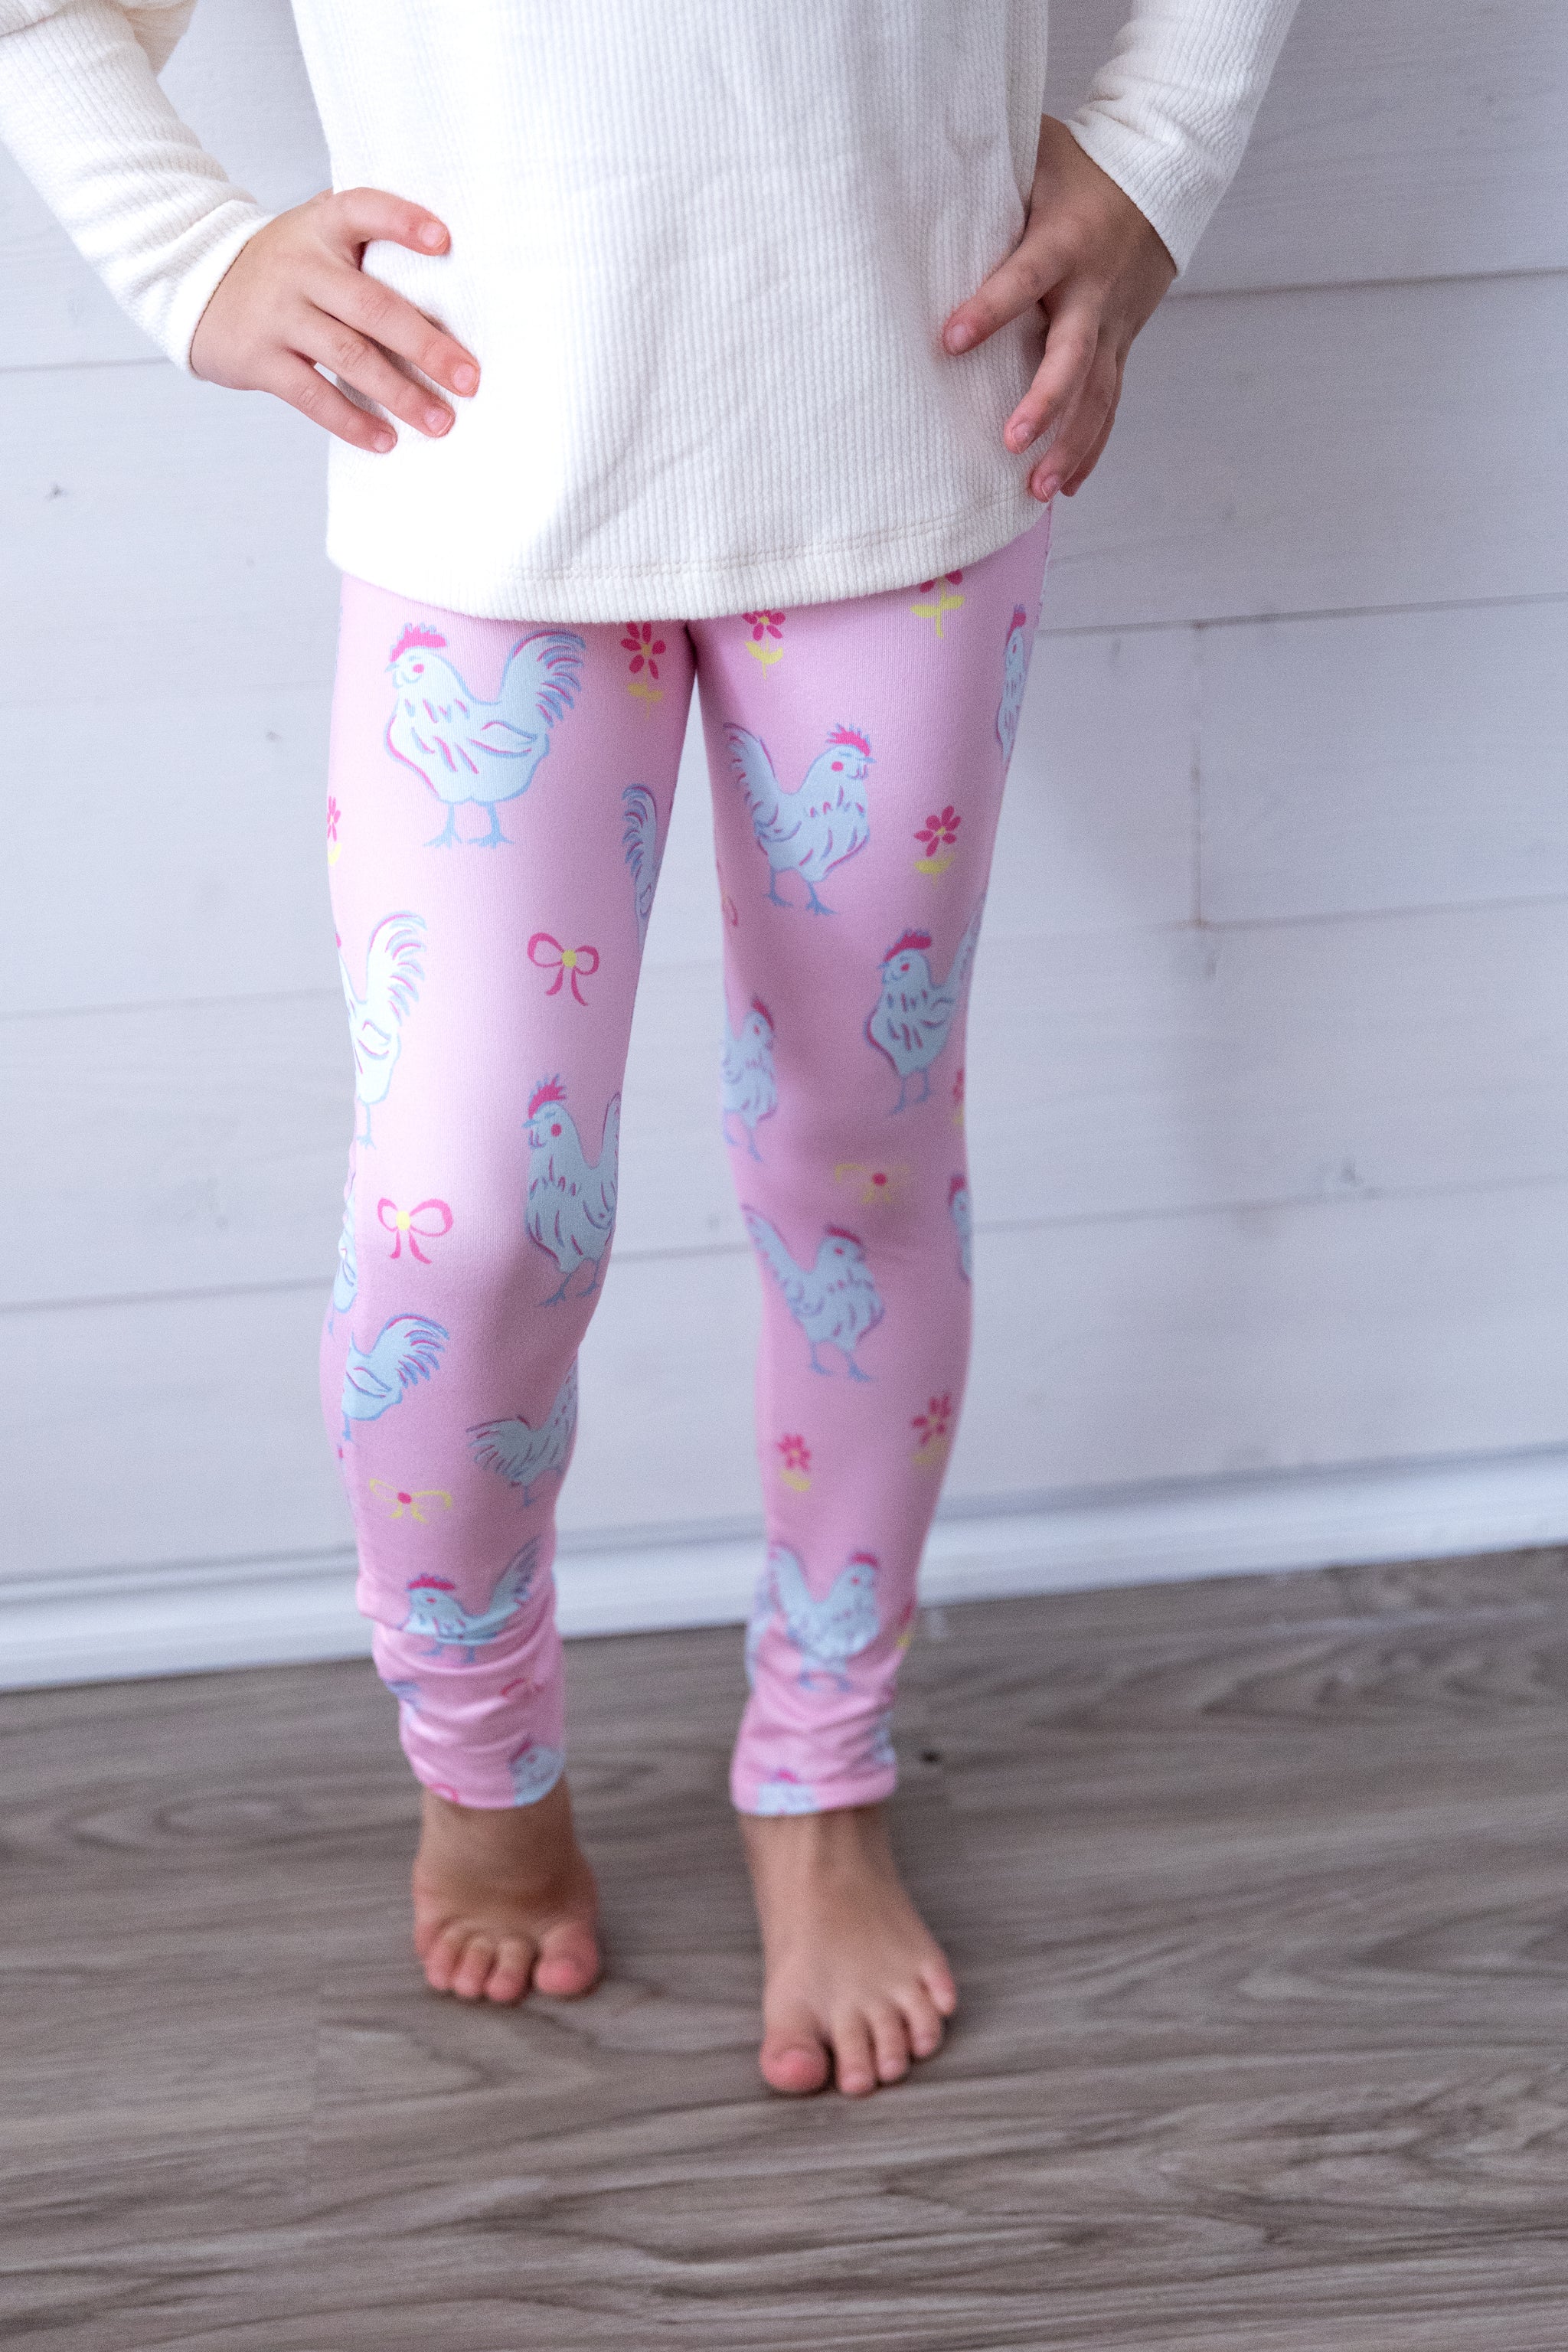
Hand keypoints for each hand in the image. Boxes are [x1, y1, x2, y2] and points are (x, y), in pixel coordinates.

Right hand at [189, 187, 479, 452]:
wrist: (198, 285)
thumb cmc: (286, 266)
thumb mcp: (316, 234)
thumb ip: (367, 237)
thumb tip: (451, 270)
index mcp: (322, 227)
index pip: (363, 209)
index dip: (402, 222)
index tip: (444, 242)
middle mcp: (301, 266)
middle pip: (372, 306)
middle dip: (426, 346)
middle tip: (470, 379)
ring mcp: (278, 313)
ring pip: (349, 356)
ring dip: (400, 394)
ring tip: (440, 422)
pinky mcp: (260, 358)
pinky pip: (313, 396)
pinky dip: (352, 421)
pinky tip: (386, 440)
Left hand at [943, 115, 1175, 500]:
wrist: (1163, 181)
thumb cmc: (1081, 167)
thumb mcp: (1036, 153)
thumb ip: (987, 169)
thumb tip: (918, 163)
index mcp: (1067, 241)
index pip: (1025, 278)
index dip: (990, 309)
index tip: (949, 342)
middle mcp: (1094, 292)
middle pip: (1073, 356)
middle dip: (1045, 402)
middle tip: (1012, 440)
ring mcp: (1113, 326)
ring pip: (1096, 394)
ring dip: (1068, 445)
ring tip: (1035, 489)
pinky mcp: (1121, 346)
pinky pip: (1108, 404)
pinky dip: (1090, 446)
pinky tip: (1063, 484)